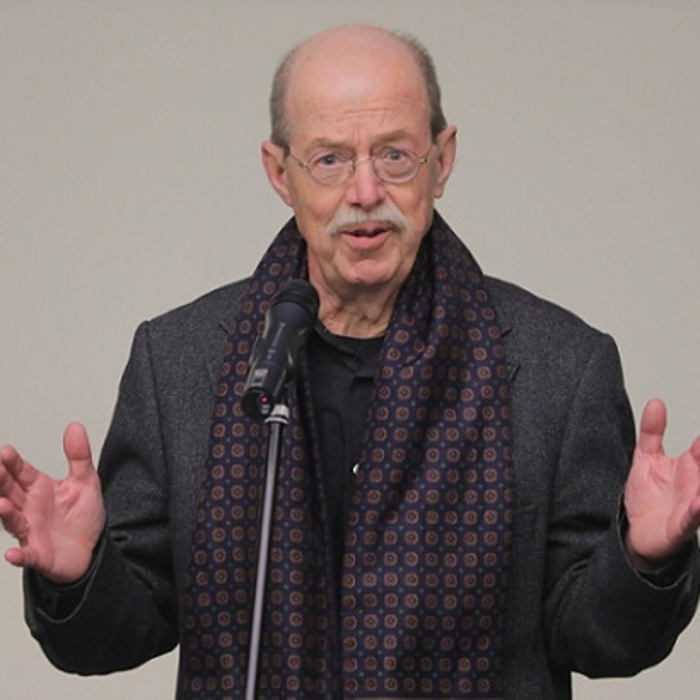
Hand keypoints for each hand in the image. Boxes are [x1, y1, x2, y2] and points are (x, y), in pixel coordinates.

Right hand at [0, 423, 105, 582]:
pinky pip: (26, 556)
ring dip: (6, 513)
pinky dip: (19, 556)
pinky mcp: (38, 554)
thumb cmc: (83, 516)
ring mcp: (31, 531)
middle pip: (10, 492)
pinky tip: (11, 554)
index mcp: (40, 489)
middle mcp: (30, 508)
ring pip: (13, 521)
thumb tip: (75, 427)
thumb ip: (79, 455)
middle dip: (1, 481)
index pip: (22, 472)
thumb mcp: (86, 481)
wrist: (92, 549)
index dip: (13, 463)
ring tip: (1, 503)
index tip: (5, 451)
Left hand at [624, 399, 699, 568]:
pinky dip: (698, 509)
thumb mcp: (646, 457)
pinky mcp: (683, 524)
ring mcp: (693, 503)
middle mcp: (697, 482)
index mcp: (691, 464)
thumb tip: (656, 402)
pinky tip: (698, 501)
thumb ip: (652, 431)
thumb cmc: (647, 497)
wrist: (636, 532)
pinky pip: (694, 516)